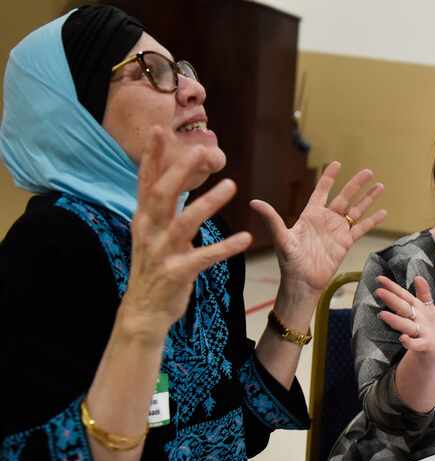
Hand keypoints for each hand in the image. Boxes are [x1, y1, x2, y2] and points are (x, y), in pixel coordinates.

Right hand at [121, 127, 251, 333]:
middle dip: (180, 170)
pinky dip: (225, 247)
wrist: (144, 311)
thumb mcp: (152, 233)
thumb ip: (162, 207)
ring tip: (232, 185)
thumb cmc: (154, 267)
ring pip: (184, 223)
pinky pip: (204, 257)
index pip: (146, 181)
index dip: (152, 156)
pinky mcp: (177, 273)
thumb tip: (173, 176)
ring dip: (208, 203)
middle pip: (162, 194)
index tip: (159, 129)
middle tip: (202, 151)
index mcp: (144, 219)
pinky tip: (245, 239)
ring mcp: (162, 253)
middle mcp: (149, 232)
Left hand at [250, 161, 385, 297]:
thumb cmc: (290, 262)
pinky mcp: (346, 243)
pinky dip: (372, 220)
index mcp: (311, 215)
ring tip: (380, 186)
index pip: (321, 191)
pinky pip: (361, 228)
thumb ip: (272, 219)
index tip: (336, 163)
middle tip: (368, 171)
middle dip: (356, 184)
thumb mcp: (281, 238)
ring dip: (368, 199)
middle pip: (344, 197)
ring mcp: (338, 231)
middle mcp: (326, 220)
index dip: (329, 178)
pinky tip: (383, 212)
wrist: (302, 283)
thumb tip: (254, 202)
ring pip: (356, 210)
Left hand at [375, 275, 434, 362]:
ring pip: (407, 325)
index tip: (379, 278)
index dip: (393, 287)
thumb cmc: (429, 327)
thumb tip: (418, 277)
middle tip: (378, 292)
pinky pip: (417, 344)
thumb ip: (423, 294)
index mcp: (419, 308)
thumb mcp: (428, 309)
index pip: (404, 295)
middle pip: (404, 307)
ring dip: (396, 320)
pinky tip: (402, 338)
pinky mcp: (427, 345)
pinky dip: (411, 342)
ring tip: (382, 315)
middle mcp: (420, 318)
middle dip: (392, 299)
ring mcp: (423, 332)